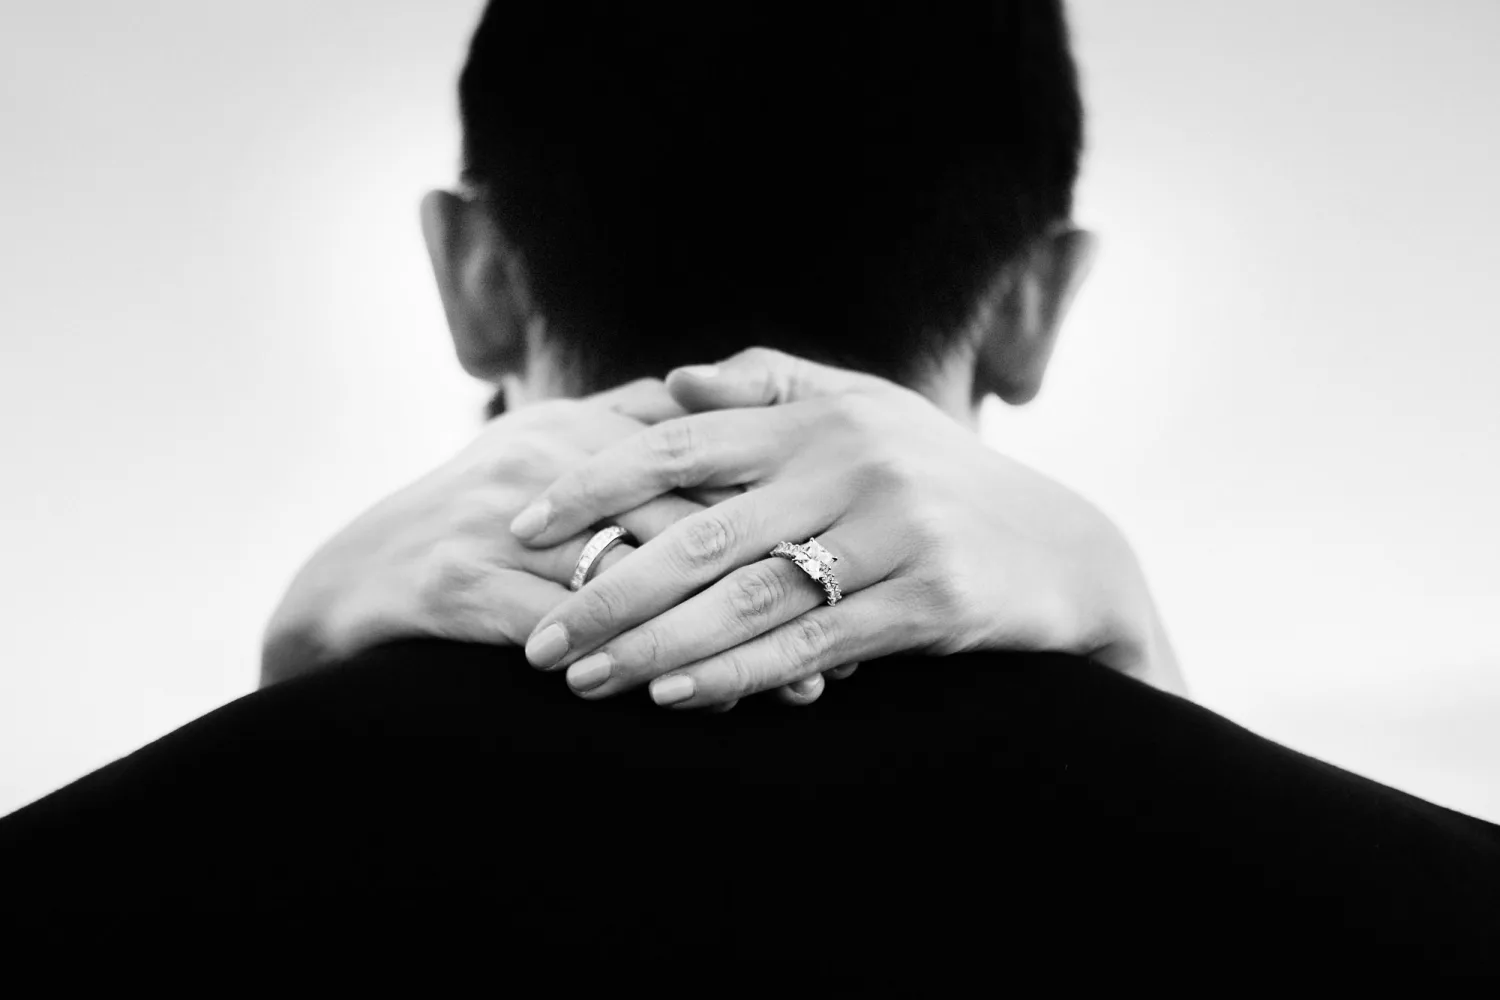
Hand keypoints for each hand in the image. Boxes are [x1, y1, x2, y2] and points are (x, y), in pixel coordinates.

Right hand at [261, 378, 830, 704]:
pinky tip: (691, 701)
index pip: (697, 460)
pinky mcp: (451, 583)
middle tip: (841, 631)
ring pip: (632, 579)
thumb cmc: (473, 528)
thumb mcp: (546, 461)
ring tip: (795, 686)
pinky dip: (636, 669)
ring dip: (721, 637)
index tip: (844, 563)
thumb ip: (630, 434)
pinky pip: (563, 632)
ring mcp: (493, 520)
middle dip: (767, 579)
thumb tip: (728, 426)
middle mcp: (539, 460)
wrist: (344, 583)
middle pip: (679, 518)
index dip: (778, 514)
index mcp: (574, 426)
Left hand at [510, 348, 1183, 706]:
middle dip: (609, 590)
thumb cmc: (938, 474)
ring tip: (586, 682)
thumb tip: (668, 379)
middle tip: (539, 639)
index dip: (594, 481)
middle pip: (701, 533)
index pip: (680, 443)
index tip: (522, 521)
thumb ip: (767, 386)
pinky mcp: (930, 601)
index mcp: (819, 417)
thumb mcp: (864, 409)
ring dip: (658, 646)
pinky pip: (814, 644)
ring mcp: (893, 533)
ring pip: (749, 597)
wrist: (1063, 548)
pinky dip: (740, 673)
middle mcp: (851, 466)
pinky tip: (676, 698)